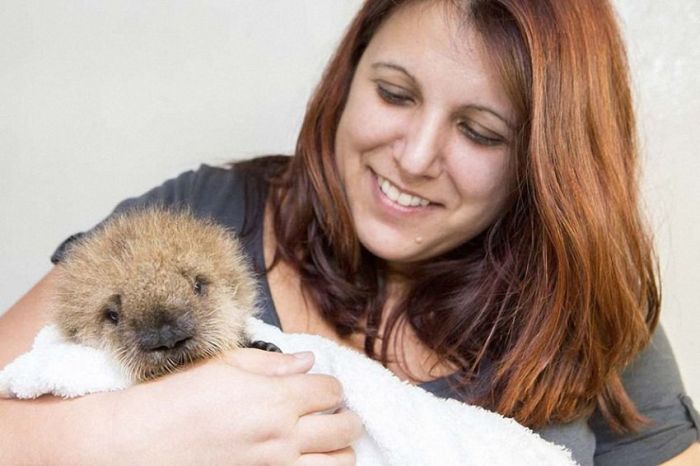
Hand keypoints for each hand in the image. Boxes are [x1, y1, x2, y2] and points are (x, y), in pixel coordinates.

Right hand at [100, 349, 360, 464]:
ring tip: (328, 441)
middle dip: (346, 417)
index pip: (331, 390)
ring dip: (341, 449)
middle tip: (335, 413)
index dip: (331, 386)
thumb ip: (273, 364)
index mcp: (275, 399)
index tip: (322, 387)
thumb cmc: (175, 400)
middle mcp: (283, 438)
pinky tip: (309, 461)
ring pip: (340, 464)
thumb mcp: (223, 365)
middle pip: (345, 428)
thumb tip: (307, 361)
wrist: (138, 445)